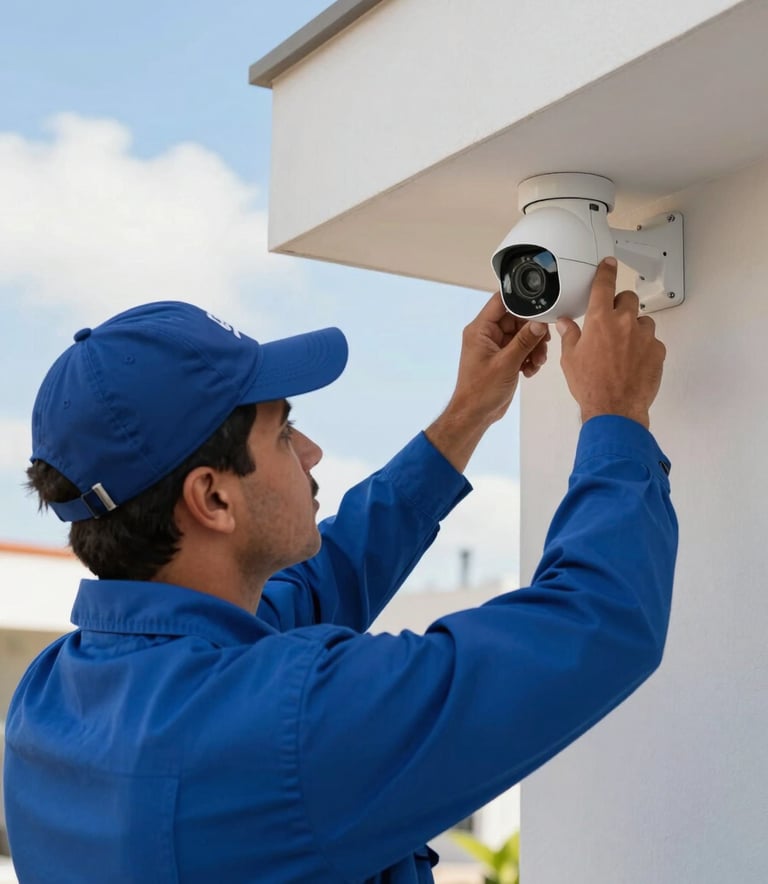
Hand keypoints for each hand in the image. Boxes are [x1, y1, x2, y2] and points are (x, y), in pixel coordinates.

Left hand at [426, 292, 549, 470]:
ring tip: (536, 362)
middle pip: (517, 319)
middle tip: (542, 344)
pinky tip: (529, 370)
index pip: (501, 302)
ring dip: (533, 347)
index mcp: (480, 330)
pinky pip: (521, 348)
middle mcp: (486, 334)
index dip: (521, 302)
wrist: (475, 414)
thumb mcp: (506, 363)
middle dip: (533, 332)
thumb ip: (524, 341)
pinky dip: (529, 357)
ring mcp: (495, 346)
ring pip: (522, 335)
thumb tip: (540, 323)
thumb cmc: (480, 391)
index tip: (540, 307)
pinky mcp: (503, 358)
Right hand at [556, 258, 665, 427]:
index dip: (606, 271)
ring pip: (643, 321)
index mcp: (599, 320)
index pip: (604, 285)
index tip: (609, 263)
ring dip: (635, 328)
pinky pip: (652, 342)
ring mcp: (644, 336)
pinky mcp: (657, 351)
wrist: (614, 409)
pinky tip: (634, 363)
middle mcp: (624, 323)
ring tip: (624, 349)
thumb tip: (566, 324)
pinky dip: (644, 348)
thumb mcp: (570, 359)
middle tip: (613, 322)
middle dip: (621, 306)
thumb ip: (570, 336)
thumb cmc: (590, 385)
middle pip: (628, 298)